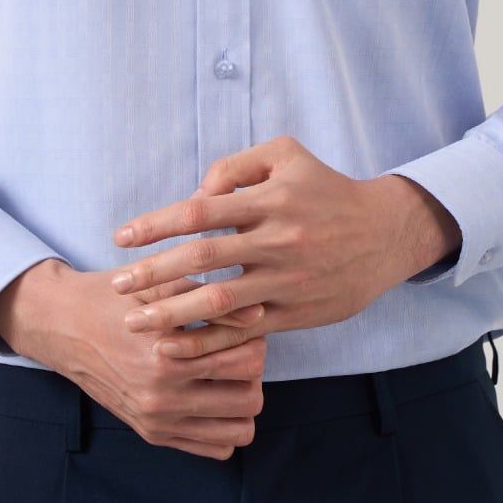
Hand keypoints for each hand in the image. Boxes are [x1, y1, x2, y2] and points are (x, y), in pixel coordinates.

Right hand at [0, 258, 269, 460]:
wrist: (64, 326)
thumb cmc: (114, 299)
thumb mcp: (159, 288)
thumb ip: (210, 302)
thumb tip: (259, 315)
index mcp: (166, 358)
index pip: (247, 363)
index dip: (255, 341)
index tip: (243, 329)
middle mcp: (162, 397)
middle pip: (250, 399)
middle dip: (252, 374)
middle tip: (237, 352)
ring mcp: (157, 421)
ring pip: (239, 431)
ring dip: (242, 403)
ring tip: (226, 376)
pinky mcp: (152, 434)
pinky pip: (215, 449)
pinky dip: (223, 426)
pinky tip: (211, 396)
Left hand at [107, 136, 452, 351]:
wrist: (384, 234)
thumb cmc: (325, 189)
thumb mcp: (286, 155)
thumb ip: (234, 166)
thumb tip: (194, 195)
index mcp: (270, 201)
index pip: (199, 213)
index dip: (155, 225)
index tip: (121, 238)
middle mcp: (277, 241)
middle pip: (202, 258)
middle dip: (153, 273)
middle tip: (117, 285)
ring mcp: (286, 280)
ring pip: (218, 301)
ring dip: (171, 313)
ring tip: (135, 322)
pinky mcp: (294, 313)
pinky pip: (243, 331)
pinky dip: (206, 341)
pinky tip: (174, 346)